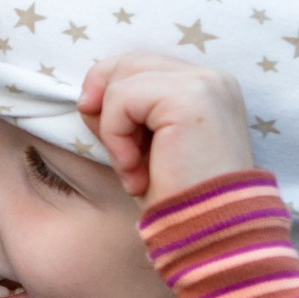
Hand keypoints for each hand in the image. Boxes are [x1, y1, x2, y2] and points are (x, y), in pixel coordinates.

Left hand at [79, 52, 255, 204]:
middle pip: (127, 63)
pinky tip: (136, 171)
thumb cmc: (178, 199)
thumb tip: (86, 98)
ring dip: (113, 131)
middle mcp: (212, 78)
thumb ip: (126, 113)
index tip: (117, 146)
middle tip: (123, 161)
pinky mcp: (189, 97)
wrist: (210, 235)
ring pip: (121, 80)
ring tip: (134, 171)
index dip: (111, 99)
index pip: (141, 66)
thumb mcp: (145, 147)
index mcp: (207, 88)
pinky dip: (116, 137)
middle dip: (106, 110)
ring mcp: (204, 83)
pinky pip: (123, 99)